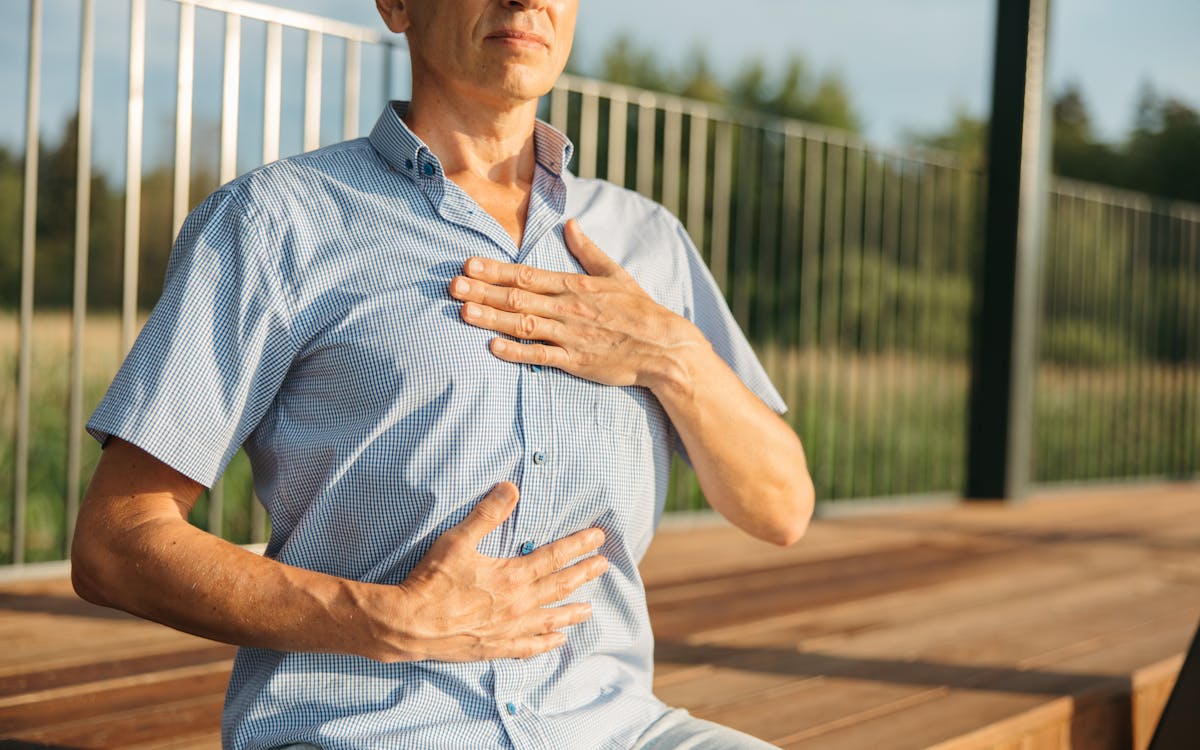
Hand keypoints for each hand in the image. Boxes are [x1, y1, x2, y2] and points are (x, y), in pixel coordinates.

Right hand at [365, 482, 607, 662]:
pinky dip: (546, 643)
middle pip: (560, 586)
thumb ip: (487, 514)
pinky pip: (529, 647)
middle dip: (584, 574)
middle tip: (604, 566)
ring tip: (590, 609)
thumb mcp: (457, 540)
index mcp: (512, 576)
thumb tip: (511, 488)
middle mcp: (518, 604)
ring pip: (551, 619)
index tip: (598, 538)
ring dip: (572, 612)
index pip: (555, 557)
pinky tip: (557, 641)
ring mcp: (509, 629)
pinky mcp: (495, 647)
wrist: (408, 625)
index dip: (578, 546)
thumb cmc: (431, 581)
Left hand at [448, 219, 708, 390]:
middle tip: (452, 286)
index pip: (527, 275)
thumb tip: (571, 224)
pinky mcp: (576, 361)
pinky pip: (541, 356)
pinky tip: (493, 347)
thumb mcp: (616, 274)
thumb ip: (588, 250)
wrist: (665, 347)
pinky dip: (516, 352)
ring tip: (463, 312)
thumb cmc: (640, 311)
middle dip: (482, 291)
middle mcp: (569, 307)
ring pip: (523, 325)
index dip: (495, 270)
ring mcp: (571, 335)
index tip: (469, 264)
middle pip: (517, 298)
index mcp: (576, 285)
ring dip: (491, 318)